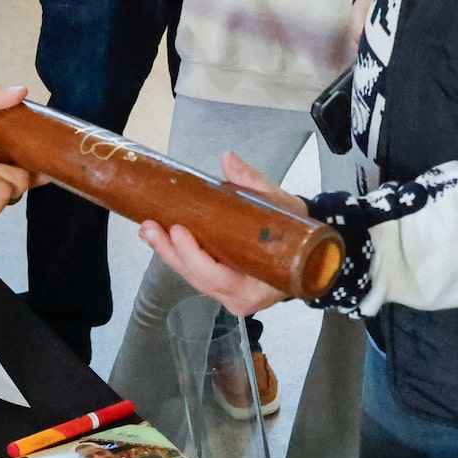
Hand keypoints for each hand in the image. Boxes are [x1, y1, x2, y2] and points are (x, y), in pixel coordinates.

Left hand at [137, 152, 301, 318]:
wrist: (309, 250)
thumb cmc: (297, 232)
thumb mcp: (282, 206)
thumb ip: (253, 183)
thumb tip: (228, 159)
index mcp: (258, 286)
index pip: (218, 276)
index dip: (195, 256)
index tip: (178, 230)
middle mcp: (240, 298)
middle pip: (197, 278)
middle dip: (171, 252)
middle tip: (151, 227)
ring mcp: (228, 295)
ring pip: (192, 277)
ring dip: (167, 253)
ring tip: (148, 228)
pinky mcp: (220, 287)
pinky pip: (195, 274)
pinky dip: (177, 255)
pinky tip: (159, 237)